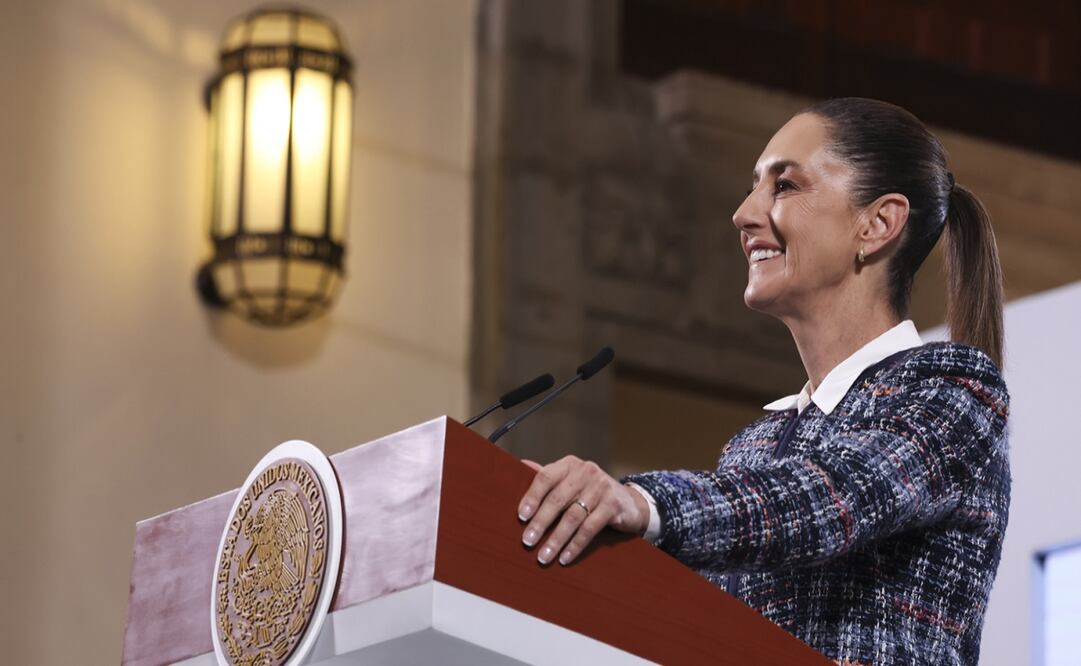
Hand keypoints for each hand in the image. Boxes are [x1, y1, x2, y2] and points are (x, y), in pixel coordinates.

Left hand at [517, 455, 649, 565]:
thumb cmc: (590, 493)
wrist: (629, 503)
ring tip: (544, 556)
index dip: (532, 497)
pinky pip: (590, 528)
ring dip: (556, 539)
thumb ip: (549, 477)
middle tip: (527, 542)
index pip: (546, 477)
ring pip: (573, 517)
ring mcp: (601, 488)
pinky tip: (565, 557)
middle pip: (558, 499)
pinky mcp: (613, 505)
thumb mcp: (571, 481)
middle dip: (541, 523)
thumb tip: (520, 465)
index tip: (521, 516)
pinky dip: (575, 545)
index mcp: (570, 464)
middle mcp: (586, 472)